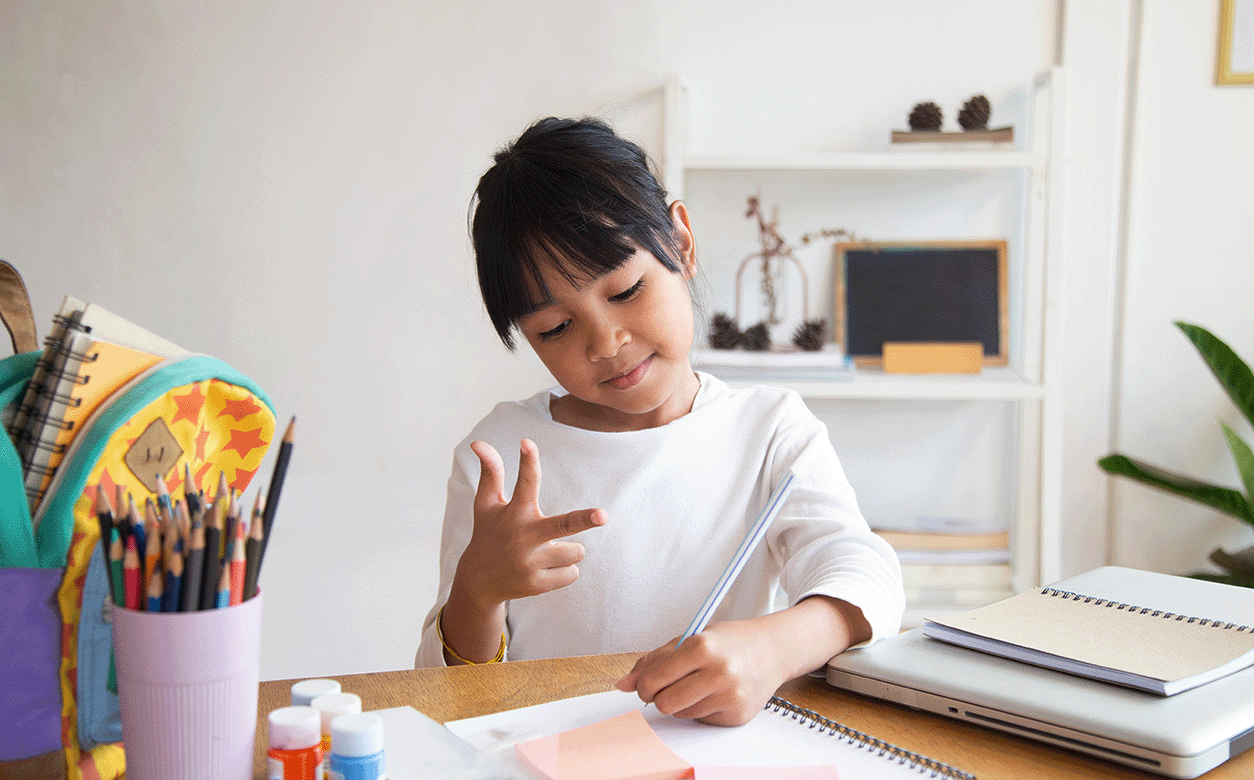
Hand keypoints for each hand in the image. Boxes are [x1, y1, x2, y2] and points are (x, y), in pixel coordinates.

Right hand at [454, 438, 605, 608]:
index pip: (525, 482)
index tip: (526, 443)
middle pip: (562, 525)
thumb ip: (490, 472)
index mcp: (514, 512)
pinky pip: (572, 573)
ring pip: (576, 551)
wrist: (477, 582)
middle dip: (584, 519)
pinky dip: (564, 570)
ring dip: (568, 550)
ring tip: (545, 551)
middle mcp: (523, 537)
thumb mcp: (486, 503)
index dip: (527, 461)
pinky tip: (543, 569)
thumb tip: (477, 442)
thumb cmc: (488, 532)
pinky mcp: (537, 585)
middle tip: (603, 515)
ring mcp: (530, 563)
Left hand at [615, 618, 788, 726]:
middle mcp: (718, 672)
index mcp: (702, 647)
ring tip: (699, 684)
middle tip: (668, 687)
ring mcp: (730, 695)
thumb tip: (623, 684)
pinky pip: (702, 720)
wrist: (773, 649)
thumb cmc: (730, 641)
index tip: (645, 685)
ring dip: (683, 702)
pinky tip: (715, 692)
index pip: (654, 679)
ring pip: (682, 714)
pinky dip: (702, 709)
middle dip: (660, 697)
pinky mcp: (738, 714)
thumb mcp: (691, 638)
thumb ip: (655, 660)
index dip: (643, 686)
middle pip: (665, 703)